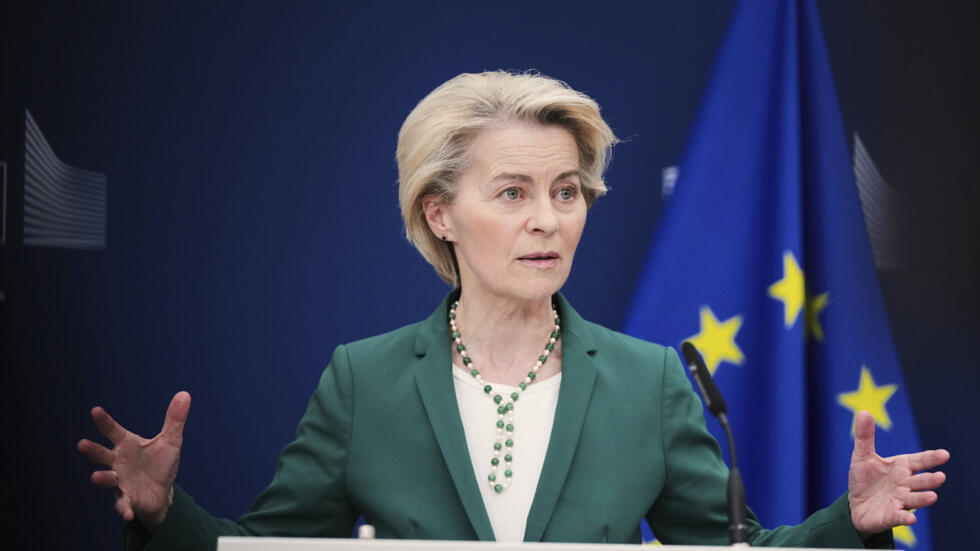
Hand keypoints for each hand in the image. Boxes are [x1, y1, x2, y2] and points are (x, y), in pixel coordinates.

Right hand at [77, 391, 190, 530]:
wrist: (162, 492)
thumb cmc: (160, 464)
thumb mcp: (171, 441)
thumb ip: (175, 420)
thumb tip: (185, 394)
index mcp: (127, 445)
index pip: (113, 431)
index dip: (104, 422)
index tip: (95, 411)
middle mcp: (118, 462)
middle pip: (102, 455)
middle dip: (92, 450)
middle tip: (81, 444)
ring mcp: (121, 482)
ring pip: (107, 479)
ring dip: (102, 478)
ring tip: (96, 477)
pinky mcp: (128, 500)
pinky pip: (123, 505)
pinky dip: (124, 509)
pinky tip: (128, 513)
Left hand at [848, 410, 948, 538]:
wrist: (855, 505)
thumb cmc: (864, 479)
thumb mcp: (862, 456)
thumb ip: (865, 437)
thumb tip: (864, 411)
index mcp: (901, 468)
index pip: (919, 461)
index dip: (931, 458)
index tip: (945, 455)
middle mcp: (904, 485)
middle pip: (920, 481)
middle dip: (929, 480)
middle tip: (939, 477)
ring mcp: (899, 501)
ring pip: (914, 500)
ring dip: (923, 499)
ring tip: (932, 496)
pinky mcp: (890, 516)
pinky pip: (898, 517)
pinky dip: (904, 518)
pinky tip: (910, 519)